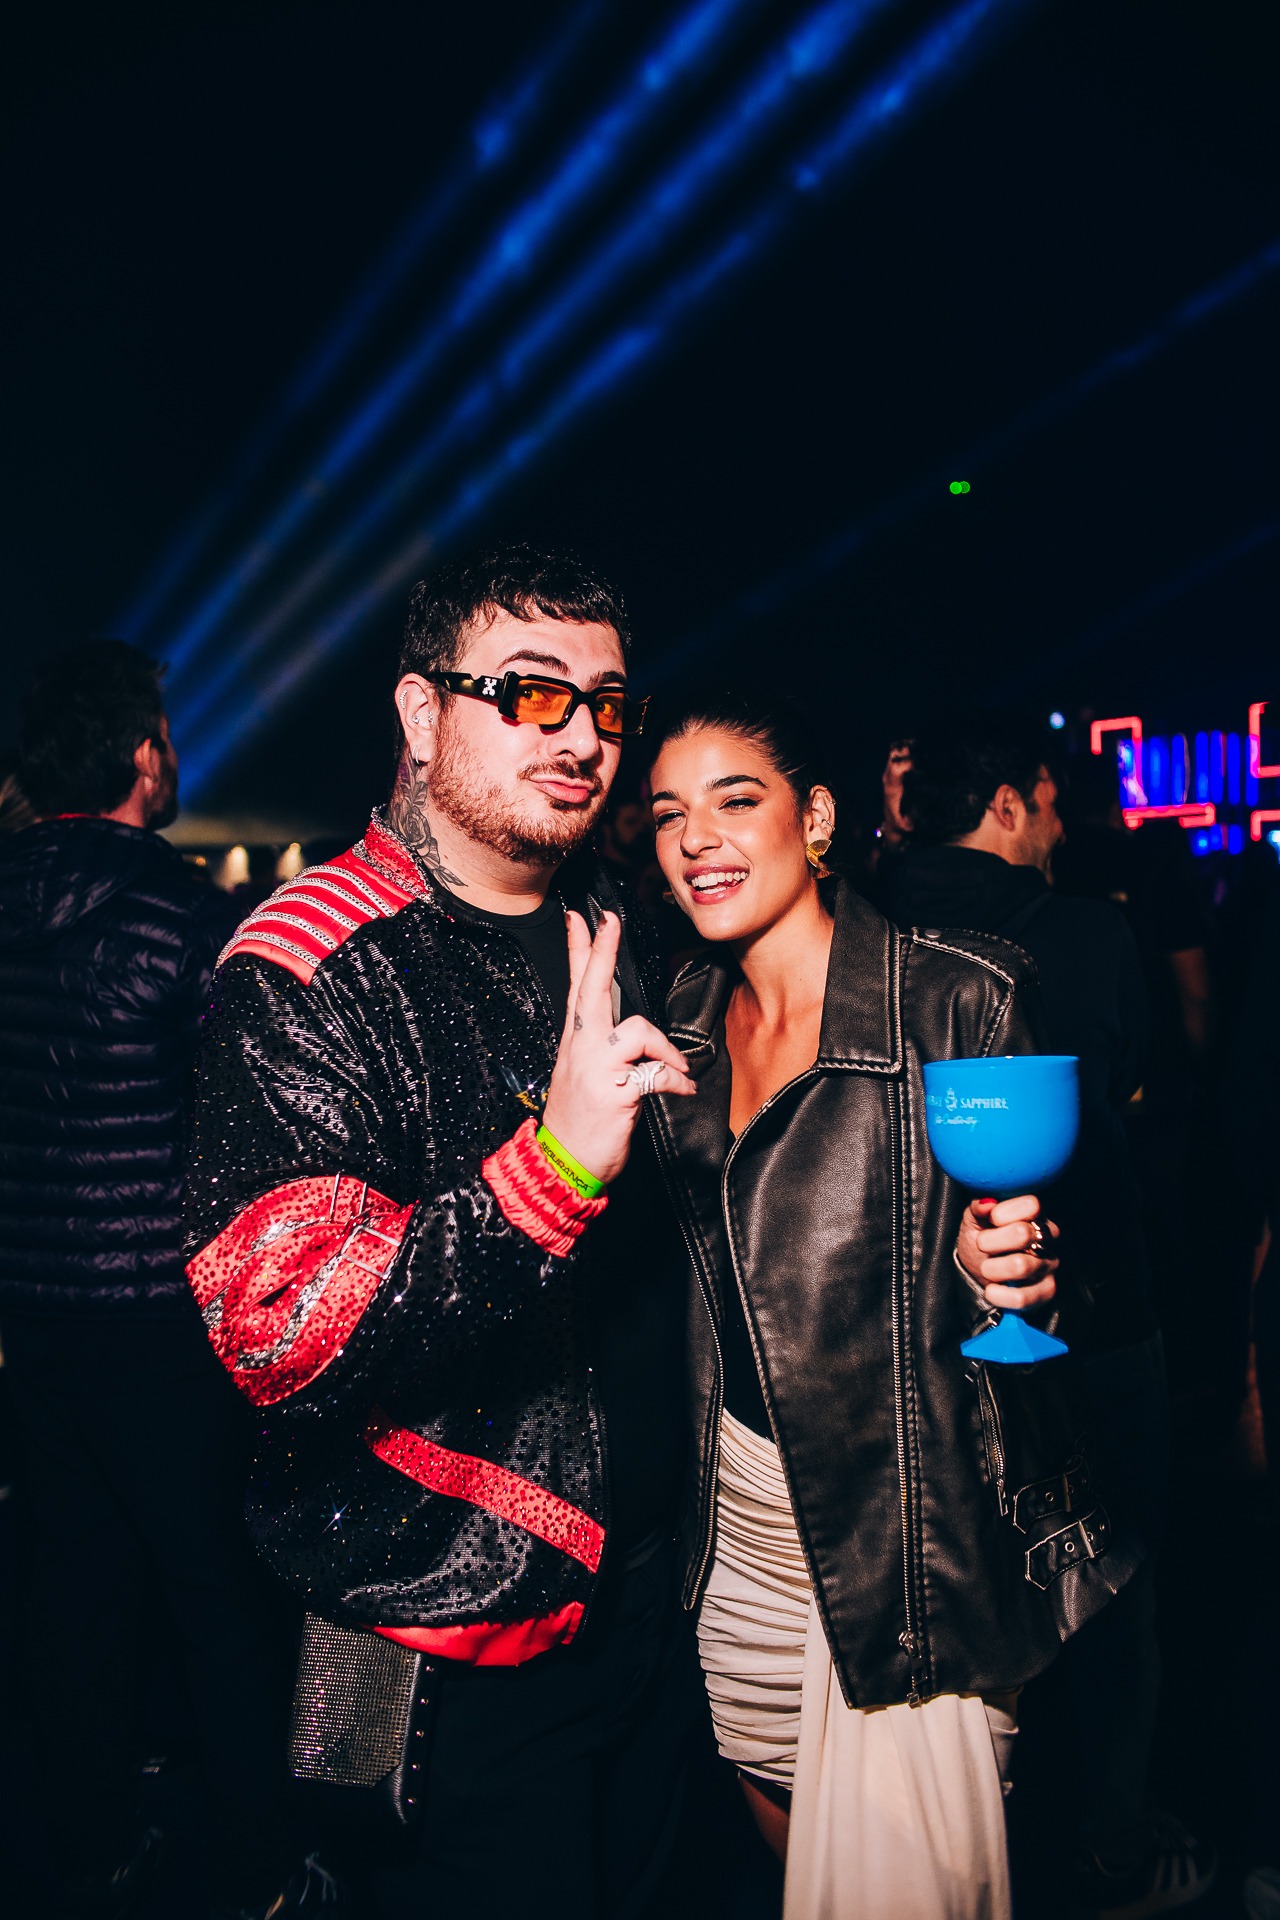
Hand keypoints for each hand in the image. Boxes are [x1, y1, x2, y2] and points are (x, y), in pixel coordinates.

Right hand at [541, 911, 694, 1185]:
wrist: (562, 1164)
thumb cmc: (580, 1121)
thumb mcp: (584, 1075)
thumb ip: (604, 1047)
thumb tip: (632, 1029)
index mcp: (575, 1041)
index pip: (576, 986)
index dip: (580, 949)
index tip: (580, 916)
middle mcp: (581, 1048)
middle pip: (592, 989)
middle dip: (602, 951)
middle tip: (608, 920)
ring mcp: (595, 1069)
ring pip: (637, 1030)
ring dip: (666, 1049)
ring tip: (678, 1069)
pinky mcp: (615, 1092)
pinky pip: (656, 1074)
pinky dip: (676, 1081)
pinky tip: (683, 1090)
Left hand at [957, 1195, 1058, 1309]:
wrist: (978, 1274)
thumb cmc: (982, 1242)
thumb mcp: (973, 1220)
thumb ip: (978, 1207)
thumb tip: (987, 1203)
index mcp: (1033, 1215)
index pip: (1031, 1204)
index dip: (1005, 1212)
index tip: (991, 1219)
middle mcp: (1047, 1238)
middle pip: (1022, 1234)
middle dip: (991, 1241)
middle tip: (982, 1245)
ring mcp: (1049, 1264)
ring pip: (1020, 1266)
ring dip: (992, 1268)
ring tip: (986, 1268)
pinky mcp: (1047, 1291)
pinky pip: (1024, 1297)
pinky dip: (1000, 1294)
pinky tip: (992, 1289)